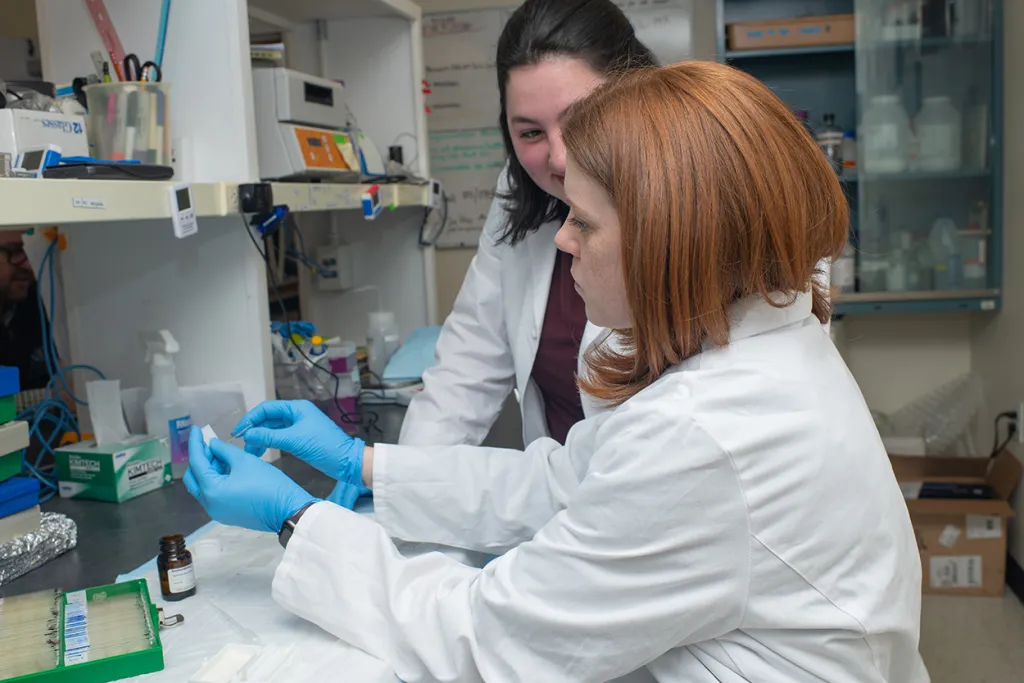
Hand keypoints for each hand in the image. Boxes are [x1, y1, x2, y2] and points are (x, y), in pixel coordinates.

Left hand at [185, 426, 317, 533]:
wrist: (287, 510)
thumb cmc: (268, 485)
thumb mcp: (245, 461)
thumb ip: (224, 450)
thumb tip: (213, 445)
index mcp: (211, 491)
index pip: (196, 463)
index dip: (195, 443)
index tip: (194, 429)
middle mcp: (210, 504)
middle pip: (194, 477)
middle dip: (200, 458)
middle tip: (208, 442)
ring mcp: (218, 511)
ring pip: (204, 486)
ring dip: (209, 468)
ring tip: (221, 452)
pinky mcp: (228, 513)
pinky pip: (214, 494)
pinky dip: (216, 479)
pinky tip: (227, 467)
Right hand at [234, 401, 366, 493]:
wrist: (346, 461)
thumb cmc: (325, 447)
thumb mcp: (294, 441)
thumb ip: (269, 437)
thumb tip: (248, 435)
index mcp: (297, 408)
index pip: (267, 408)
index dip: (250, 419)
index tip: (238, 432)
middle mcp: (297, 414)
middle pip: (268, 418)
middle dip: (254, 431)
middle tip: (243, 445)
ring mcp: (299, 426)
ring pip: (273, 429)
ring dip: (261, 439)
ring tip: (252, 452)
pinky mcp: (300, 438)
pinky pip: (280, 437)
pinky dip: (270, 443)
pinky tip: (262, 452)